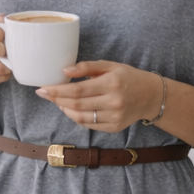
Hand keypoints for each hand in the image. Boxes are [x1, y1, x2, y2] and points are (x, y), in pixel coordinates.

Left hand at [37, 61, 161, 132]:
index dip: (57, 91)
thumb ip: (86, 67)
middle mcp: (113, 102)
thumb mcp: (110, 66)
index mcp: (111, 83)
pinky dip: (76, 118)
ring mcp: (114, 117)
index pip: (77, 90)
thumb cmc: (128, 77)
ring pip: (81, 118)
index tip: (42, 89)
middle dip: (56, 100)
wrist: (151, 96)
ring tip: (58, 101)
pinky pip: (89, 125)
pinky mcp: (114, 127)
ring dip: (65, 110)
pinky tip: (71, 109)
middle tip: (44, 94)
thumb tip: (65, 71)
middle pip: (76, 105)